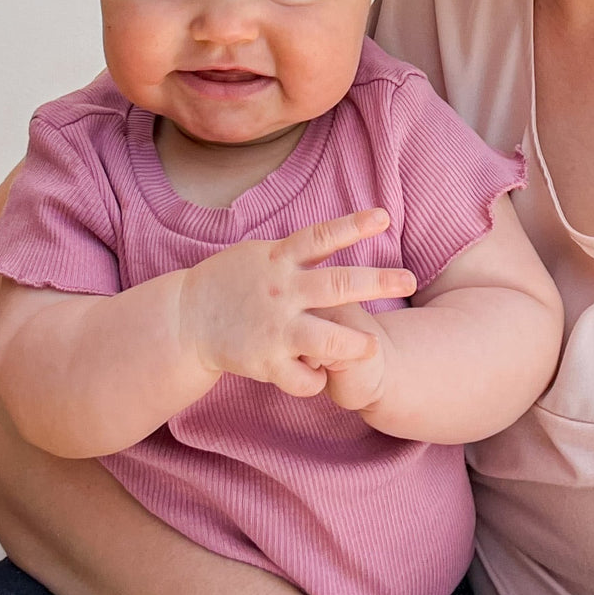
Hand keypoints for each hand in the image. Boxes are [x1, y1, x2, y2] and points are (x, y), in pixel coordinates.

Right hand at [178, 209, 413, 398]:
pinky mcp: (265, 361)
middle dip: (377, 281)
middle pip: (336, 284)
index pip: (321, 236)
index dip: (353, 225)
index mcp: (278, 257)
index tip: (384, 217)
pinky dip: (316, 377)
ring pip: (325, 338)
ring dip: (354, 343)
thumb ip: (294, 251)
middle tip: (408, 279)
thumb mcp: (258, 254)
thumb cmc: (229, 283)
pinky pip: (303, 377)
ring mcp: (274, 327)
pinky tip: (319, 373)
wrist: (184, 320)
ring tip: (372, 346)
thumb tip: (335, 234)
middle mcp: (281, 290)